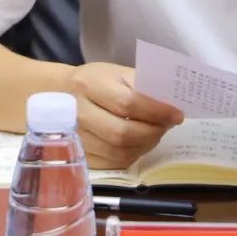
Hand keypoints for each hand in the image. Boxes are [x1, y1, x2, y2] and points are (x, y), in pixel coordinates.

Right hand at [66, 62, 183, 168]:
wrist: (59, 93)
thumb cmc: (96, 81)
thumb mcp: (117, 72)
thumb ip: (142, 85)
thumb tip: (172, 103)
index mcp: (90, 84)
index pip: (128, 103)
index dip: (156, 112)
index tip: (177, 114)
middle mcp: (78, 113)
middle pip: (122, 132)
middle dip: (153, 131)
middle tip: (168, 125)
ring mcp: (75, 138)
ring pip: (118, 152)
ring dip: (145, 145)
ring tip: (155, 133)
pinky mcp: (78, 155)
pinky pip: (112, 163)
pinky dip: (132, 155)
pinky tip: (139, 144)